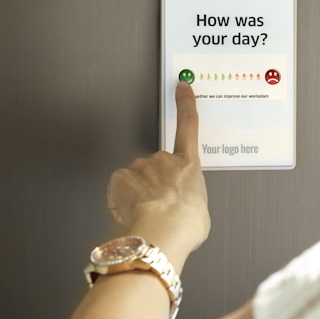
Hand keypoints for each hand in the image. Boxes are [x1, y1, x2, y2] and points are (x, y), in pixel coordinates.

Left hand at [105, 81, 209, 263]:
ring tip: (147, 214)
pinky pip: (119, 188)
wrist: (162, 231)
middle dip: (155, 183)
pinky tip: (132, 213)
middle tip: (159, 207)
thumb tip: (183, 206)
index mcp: (188, 165)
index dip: (185, 103)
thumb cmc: (184, 225)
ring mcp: (141, 167)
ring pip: (136, 178)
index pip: (188, 125)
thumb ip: (190, 200)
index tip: (182, 87)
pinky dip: (122, 200)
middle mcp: (164, 160)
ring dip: (139, 194)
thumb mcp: (200, 212)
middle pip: (156, 166)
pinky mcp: (121, 177)